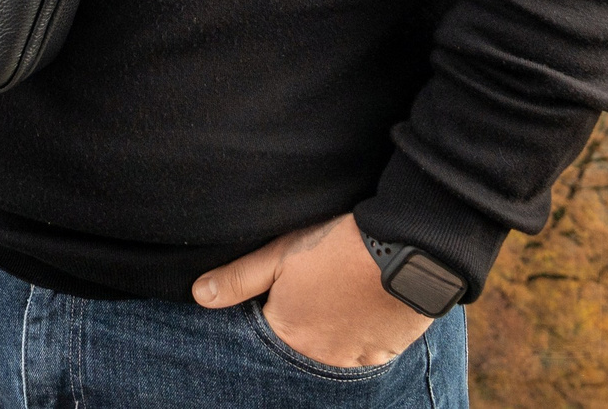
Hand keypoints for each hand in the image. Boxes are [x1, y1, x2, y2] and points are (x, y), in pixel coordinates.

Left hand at [192, 215, 431, 368]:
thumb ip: (240, 278)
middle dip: (300, 325)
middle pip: (298, 347)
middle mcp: (317, 358)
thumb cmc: (338, 247)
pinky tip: (361, 310)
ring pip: (331, 352)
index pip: (265, 335)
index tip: (279, 292)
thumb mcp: (280, 253)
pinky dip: (358, 337)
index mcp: (287, 334)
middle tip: (315, 292)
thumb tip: (200, 295)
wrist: (408, 250)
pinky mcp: (384, 355)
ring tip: (338, 298)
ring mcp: (353, 360)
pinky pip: (363, 354)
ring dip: (329, 333)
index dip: (270, 311)